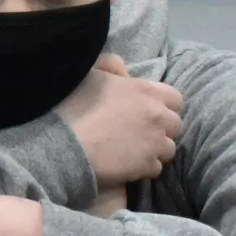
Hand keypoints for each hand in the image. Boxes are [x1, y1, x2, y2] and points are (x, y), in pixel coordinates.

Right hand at [57, 54, 181, 189]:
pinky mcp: (146, 166)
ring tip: (132, 152)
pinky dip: (144, 168)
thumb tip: (121, 68)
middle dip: (160, 128)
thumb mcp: (89, 74)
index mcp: (145, 90)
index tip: (145, 111)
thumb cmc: (71, 106)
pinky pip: (155, 168)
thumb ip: (111, 67)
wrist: (60, 143)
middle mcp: (157, 116)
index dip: (162, 105)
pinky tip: (125, 166)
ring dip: (154, 149)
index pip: (175, 98)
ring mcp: (154, 143)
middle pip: (175, 125)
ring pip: (168, 149)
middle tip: (138, 133)